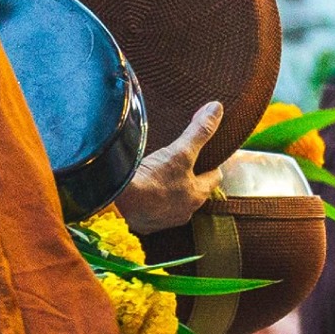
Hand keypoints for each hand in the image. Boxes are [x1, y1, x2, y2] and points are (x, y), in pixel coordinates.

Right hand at [117, 101, 223, 233]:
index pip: (214, 178)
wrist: (118, 201)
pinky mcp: (145, 224)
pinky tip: (142, 192)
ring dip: (170, 193)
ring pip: (174, 204)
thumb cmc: (153, 178)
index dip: (211, 165)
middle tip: (181, 164)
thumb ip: (199, 131)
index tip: (207, 156)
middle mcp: (185, 212)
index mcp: (197, 195)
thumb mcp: (180, 151)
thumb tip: (216, 109)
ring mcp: (165, 221)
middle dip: (190, 179)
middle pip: (194, 192)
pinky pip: (153, 213)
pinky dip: (151, 203)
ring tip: (159, 176)